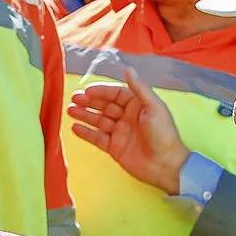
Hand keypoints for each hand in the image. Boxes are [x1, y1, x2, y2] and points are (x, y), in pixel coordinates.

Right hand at [67, 68, 188, 195]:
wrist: (166, 165)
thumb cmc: (164, 134)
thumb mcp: (154, 107)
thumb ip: (139, 88)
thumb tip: (128, 69)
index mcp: (137, 106)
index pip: (115, 95)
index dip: (101, 92)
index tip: (87, 91)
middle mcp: (127, 117)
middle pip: (104, 106)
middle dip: (89, 102)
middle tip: (74, 99)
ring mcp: (119, 133)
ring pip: (98, 121)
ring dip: (84, 115)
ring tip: (69, 111)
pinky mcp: (114, 148)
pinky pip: (97, 138)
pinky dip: (85, 133)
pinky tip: (74, 127)